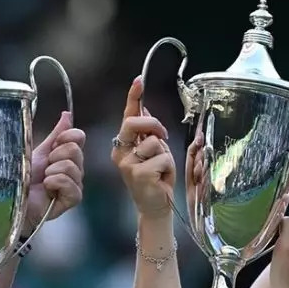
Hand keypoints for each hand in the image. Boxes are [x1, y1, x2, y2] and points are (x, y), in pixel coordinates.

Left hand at [24, 111, 85, 232]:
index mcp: (68, 156)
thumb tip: (67, 115)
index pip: (79, 136)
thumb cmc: (23, 177)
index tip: (52, 145)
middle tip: (44, 167)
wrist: (12, 199)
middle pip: (75, 150)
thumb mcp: (39, 151)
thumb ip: (55, 134)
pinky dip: (54, 183)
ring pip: (71, 167)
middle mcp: (75, 169)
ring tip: (42, 180)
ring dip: (51, 172)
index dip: (65, 136)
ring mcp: (75, 185)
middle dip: (55, 156)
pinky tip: (46, 188)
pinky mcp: (72, 199)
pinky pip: (71, 184)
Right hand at [111, 76, 181, 218]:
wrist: (156, 206)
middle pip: (135, 123)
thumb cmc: (156, 180)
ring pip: (154, 142)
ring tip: (161, 169)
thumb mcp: (154, 152)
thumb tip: (145, 110)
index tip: (138, 81)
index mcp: (122, 145)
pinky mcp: (139, 174)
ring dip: (165, 155)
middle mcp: (121, 153)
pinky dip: (168, 168)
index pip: (128, 117)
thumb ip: (148, 134)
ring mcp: (127, 164)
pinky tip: (162, 179)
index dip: (133, 98)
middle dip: (153, 124)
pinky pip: (162, 158)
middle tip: (162, 136)